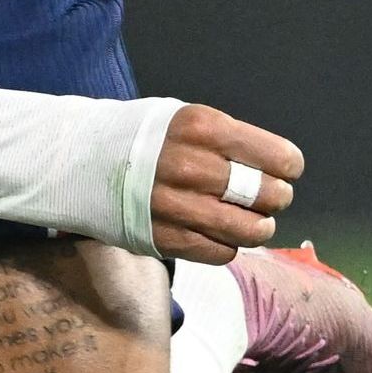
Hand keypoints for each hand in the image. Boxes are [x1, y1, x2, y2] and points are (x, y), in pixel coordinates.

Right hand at [150, 102, 304, 264]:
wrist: (83, 162)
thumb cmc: (146, 139)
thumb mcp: (187, 119)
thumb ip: (229, 141)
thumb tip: (277, 169)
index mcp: (202, 128)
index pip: (279, 158)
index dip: (288, 168)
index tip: (284, 171)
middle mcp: (191, 167)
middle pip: (268, 196)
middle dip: (276, 198)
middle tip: (267, 196)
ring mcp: (177, 206)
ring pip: (250, 231)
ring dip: (258, 227)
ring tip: (250, 220)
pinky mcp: (165, 238)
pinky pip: (222, 253)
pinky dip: (228, 245)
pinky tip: (217, 231)